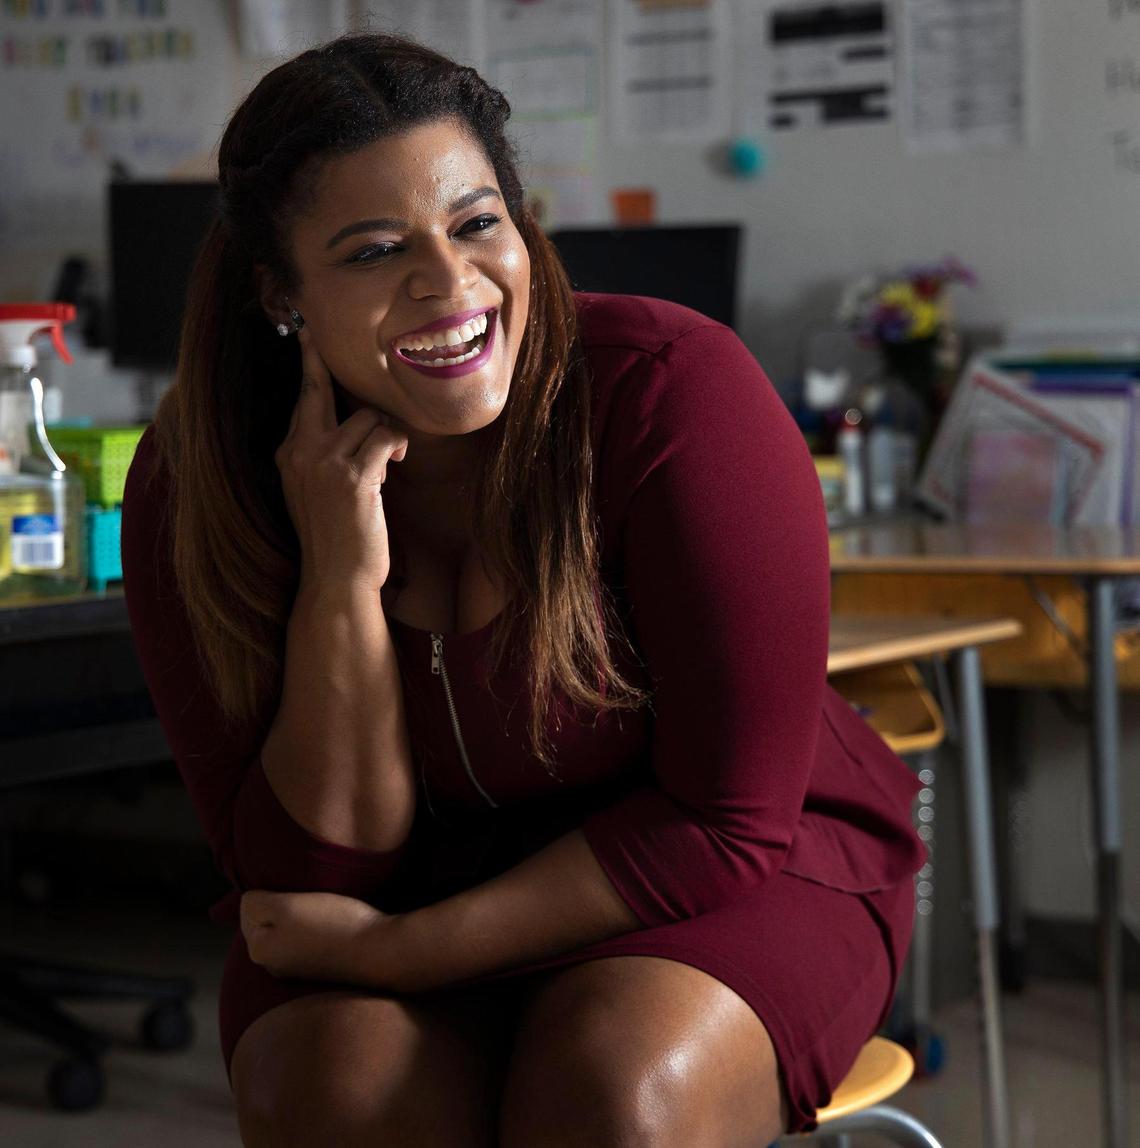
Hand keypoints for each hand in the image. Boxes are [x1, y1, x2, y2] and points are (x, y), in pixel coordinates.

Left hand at [240, 889, 397, 985]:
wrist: (379, 950)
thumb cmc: (332, 923)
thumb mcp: (286, 906)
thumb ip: (256, 903)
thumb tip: (248, 902)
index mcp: (258, 950)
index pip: (250, 904)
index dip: (273, 891)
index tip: (298, 893)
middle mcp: (272, 966)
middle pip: (269, 917)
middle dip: (285, 906)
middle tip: (312, 900)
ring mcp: (296, 969)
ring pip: (290, 927)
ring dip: (303, 915)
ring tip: (326, 911)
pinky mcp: (320, 967)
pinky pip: (309, 938)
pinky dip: (318, 928)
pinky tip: (335, 925)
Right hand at [274, 328, 408, 593]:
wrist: (336, 579)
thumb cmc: (336, 539)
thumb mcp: (315, 492)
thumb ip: (323, 456)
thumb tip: (354, 424)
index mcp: (289, 454)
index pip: (302, 400)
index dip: (309, 368)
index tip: (306, 337)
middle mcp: (300, 452)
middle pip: (316, 389)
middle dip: (318, 358)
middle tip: (314, 333)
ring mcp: (325, 463)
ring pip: (368, 418)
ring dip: (386, 434)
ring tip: (388, 459)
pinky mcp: (354, 477)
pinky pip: (386, 437)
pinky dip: (397, 445)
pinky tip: (396, 462)